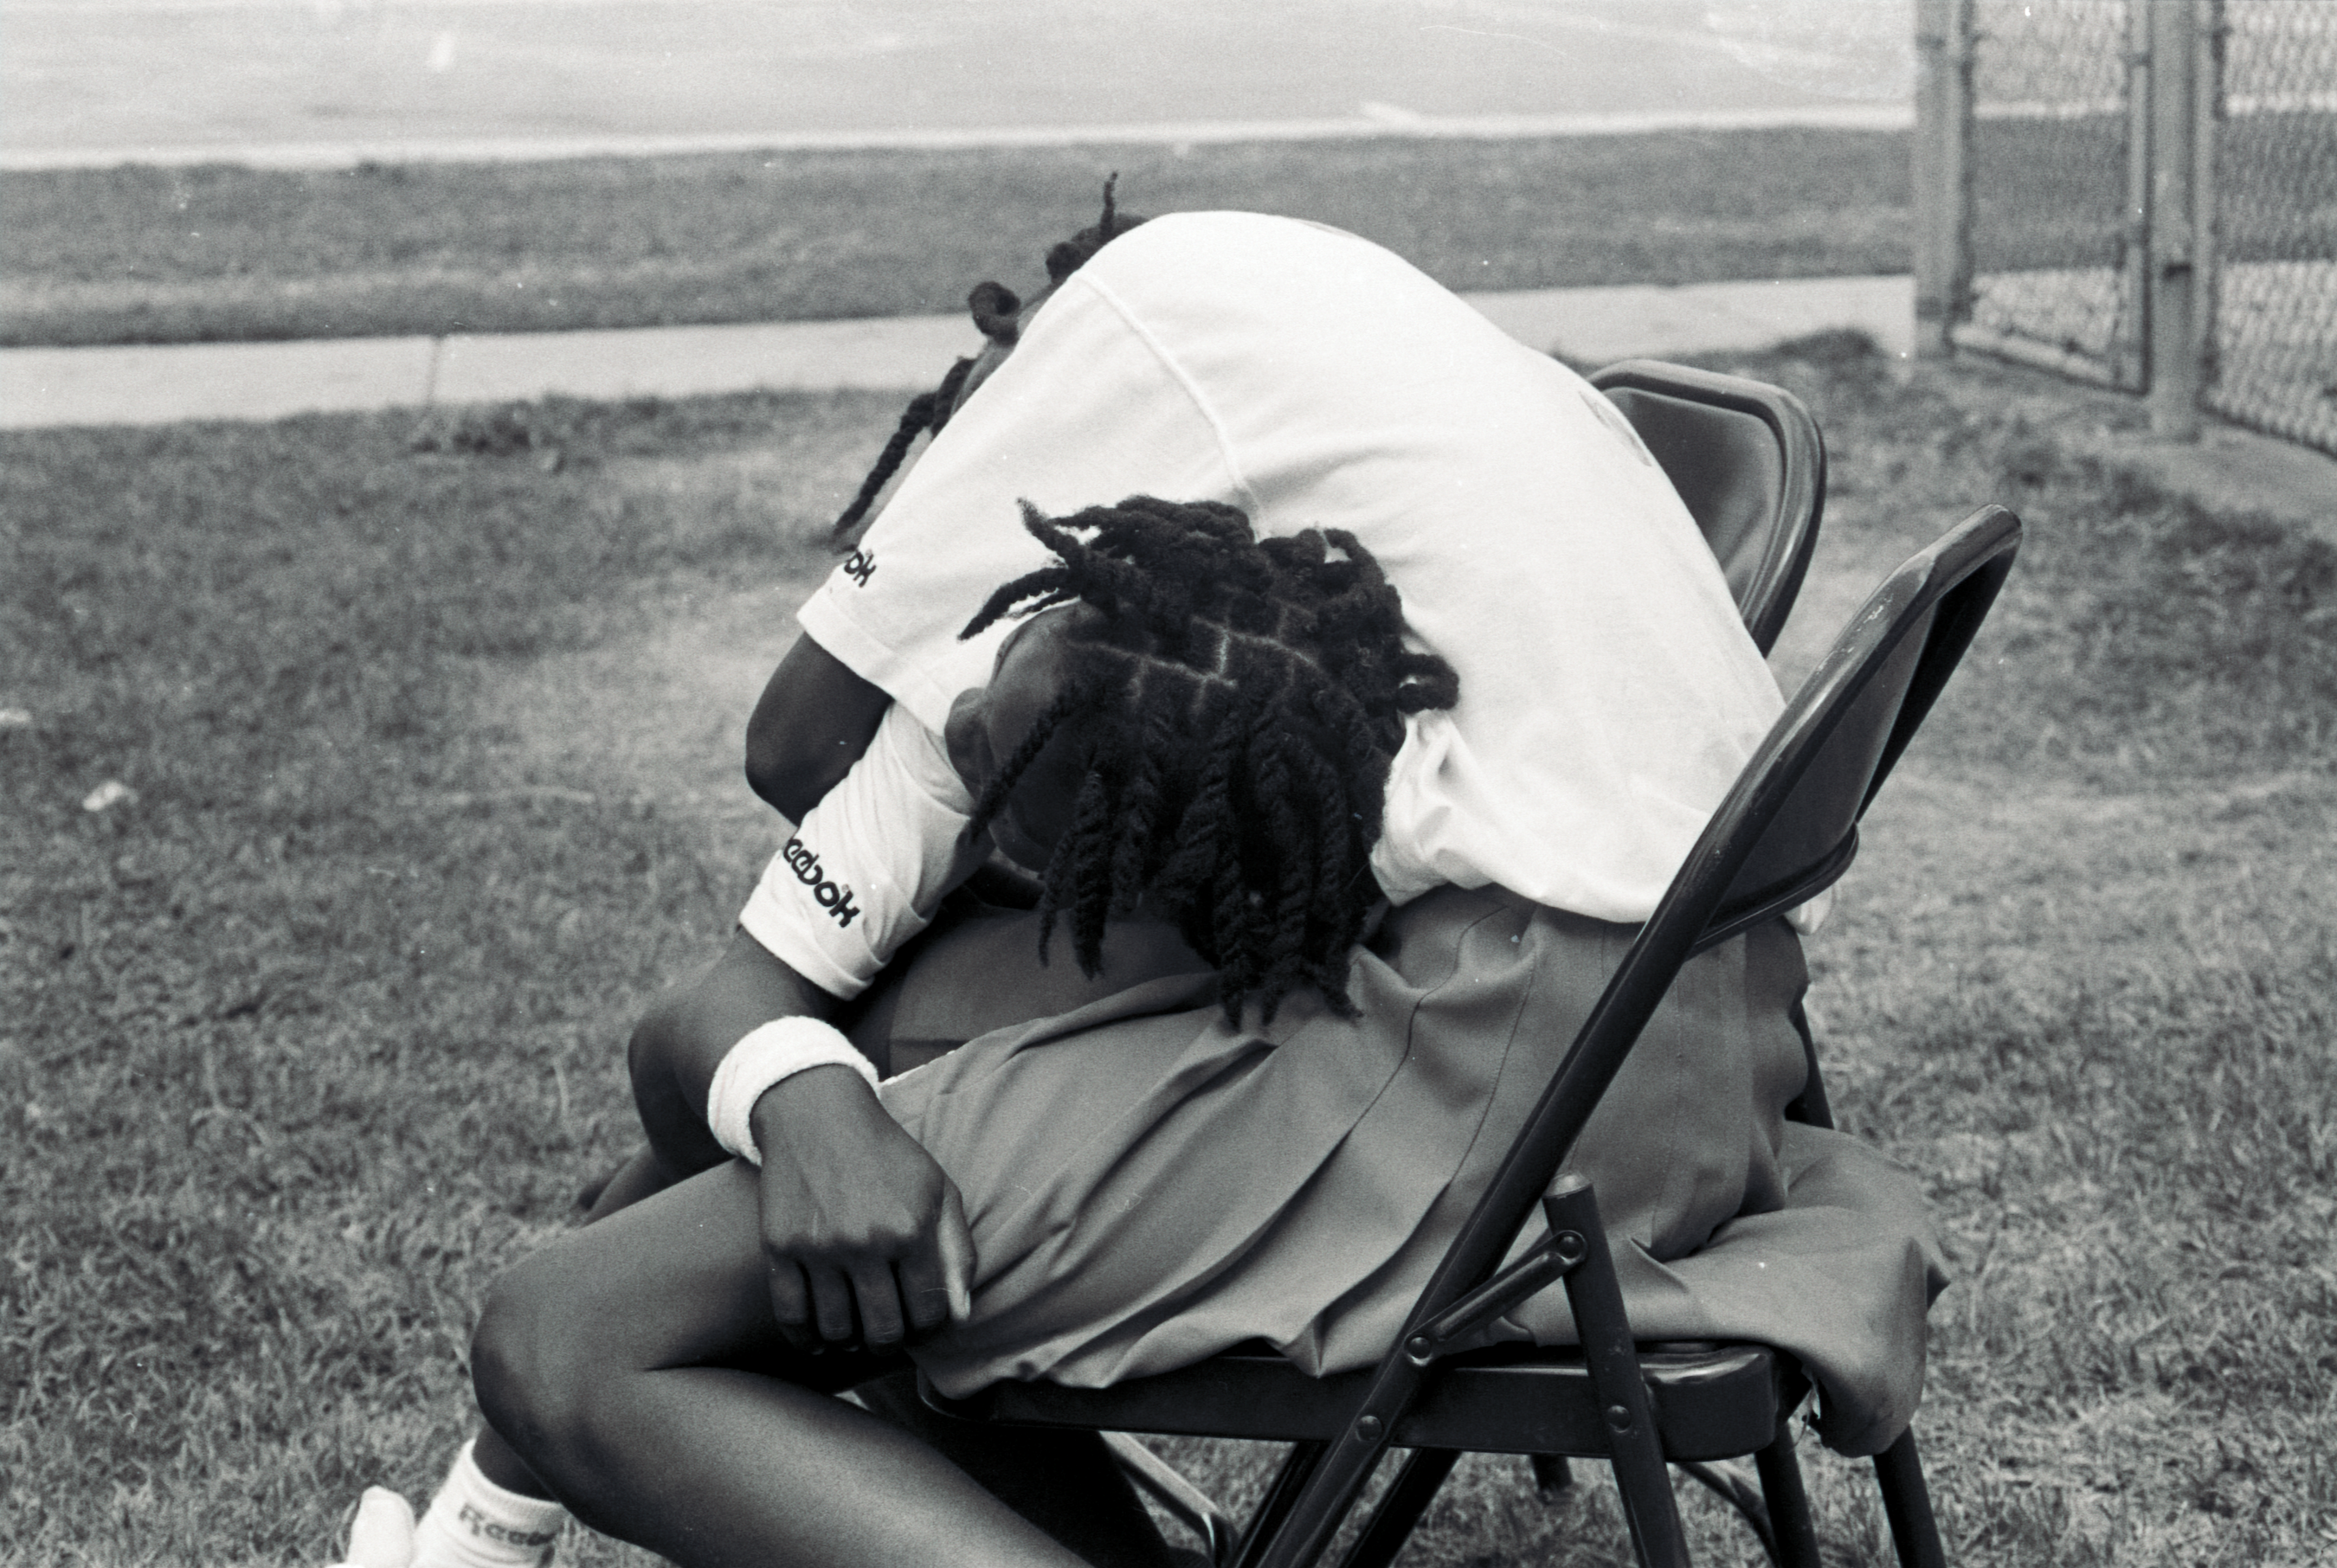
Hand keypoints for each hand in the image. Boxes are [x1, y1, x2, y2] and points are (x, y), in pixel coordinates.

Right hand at [748, 1064, 975, 1353]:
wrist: (817, 1116)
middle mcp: (865, 1241)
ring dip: (850, 1341)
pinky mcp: (779, 1247)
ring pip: (837, 1329)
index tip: (919, 1321)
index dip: (928, 1327)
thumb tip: (960, 1315)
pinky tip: (820, 1340)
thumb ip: (957, 1252)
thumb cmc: (887, 1156)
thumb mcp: (938, 1189)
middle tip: (888, 1332)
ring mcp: (818, 1247)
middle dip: (890, 1341)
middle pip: (883, 1329)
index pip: (928, 1312)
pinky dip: (807, 1339)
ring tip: (857, 1332)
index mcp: (911, 1228)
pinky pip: (791, 1315)